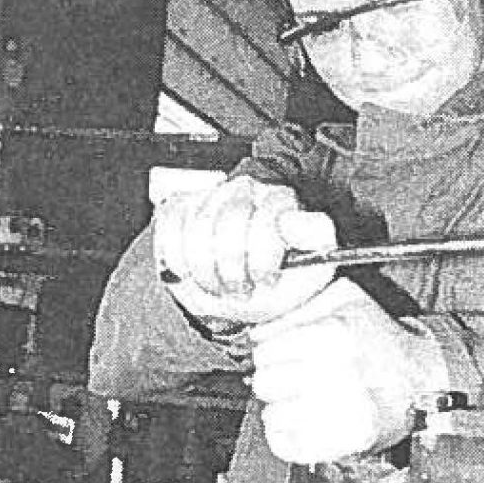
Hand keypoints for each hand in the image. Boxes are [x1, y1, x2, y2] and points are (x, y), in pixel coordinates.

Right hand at [153, 176, 336, 325]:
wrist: (243, 292)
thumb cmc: (279, 280)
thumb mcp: (311, 266)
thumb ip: (315, 239)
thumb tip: (296, 221)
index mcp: (280, 201)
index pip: (266, 221)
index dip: (263, 259)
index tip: (265, 281)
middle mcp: (245, 190)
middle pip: (227, 225)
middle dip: (232, 269)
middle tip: (240, 290)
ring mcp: (210, 196)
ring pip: (195, 232)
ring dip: (205, 272)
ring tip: (220, 285)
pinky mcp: (179, 208)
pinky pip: (168, 231)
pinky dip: (178, 261)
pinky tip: (194, 273)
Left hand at [249, 279, 448, 463]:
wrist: (420, 379)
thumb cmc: (381, 339)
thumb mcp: (345, 298)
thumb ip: (297, 304)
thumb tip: (258, 329)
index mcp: (334, 334)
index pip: (264, 350)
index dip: (273, 351)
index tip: (286, 353)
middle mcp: (337, 373)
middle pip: (265, 383)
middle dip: (277, 379)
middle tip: (297, 377)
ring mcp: (341, 412)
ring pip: (272, 416)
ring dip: (284, 409)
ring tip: (307, 400)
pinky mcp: (344, 443)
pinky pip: (287, 445)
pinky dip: (289, 436)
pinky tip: (307, 421)